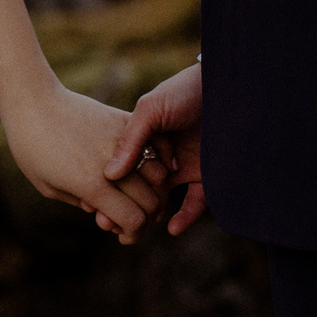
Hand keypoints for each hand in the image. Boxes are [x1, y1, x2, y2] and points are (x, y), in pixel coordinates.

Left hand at [2, 82, 167, 243]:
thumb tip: (106, 213)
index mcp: (91, 184)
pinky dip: (159, 161)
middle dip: (147, 218)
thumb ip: (82, 202)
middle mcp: (111, 164)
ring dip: (155, 191)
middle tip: (134, 219)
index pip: (133, 220)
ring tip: (142, 196)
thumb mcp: (49, 187)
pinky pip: (155, 144)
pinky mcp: (122, 120)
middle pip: (151, 202)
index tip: (123, 235)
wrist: (33, 101)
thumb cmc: (31, 147)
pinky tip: (147, 169)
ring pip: (160, 175)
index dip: (133, 234)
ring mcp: (120, 140)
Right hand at [105, 64, 206, 235]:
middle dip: (122, 208)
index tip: (91, 205)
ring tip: (133, 231)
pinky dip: (184, 217)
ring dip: (148, 216)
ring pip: (162, 200)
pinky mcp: (206, 176)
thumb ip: (131, 139)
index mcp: (144, 140)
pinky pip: (195, 202)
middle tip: (107, 225)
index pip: (121, 170)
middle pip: (138, 189)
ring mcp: (183, 167)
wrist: (225, 85)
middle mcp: (162, 156)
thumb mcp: (150, 109)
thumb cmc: (184, 91)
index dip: (107, 188)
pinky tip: (172, 227)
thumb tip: (110, 174)